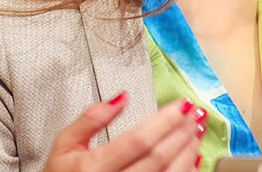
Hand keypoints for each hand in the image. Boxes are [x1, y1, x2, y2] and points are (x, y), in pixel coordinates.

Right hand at [45, 93, 207, 170]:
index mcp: (94, 167)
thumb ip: (90, 118)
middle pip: (158, 157)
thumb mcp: (65, 144)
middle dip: (182, 132)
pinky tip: (192, 158)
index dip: (166, 121)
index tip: (183, 104)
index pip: (139, 140)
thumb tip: (122, 96)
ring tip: (197, 131)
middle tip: (196, 113)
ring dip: (188, 152)